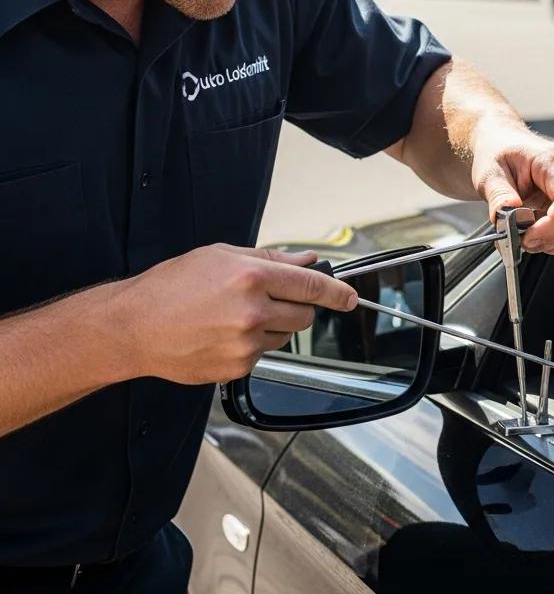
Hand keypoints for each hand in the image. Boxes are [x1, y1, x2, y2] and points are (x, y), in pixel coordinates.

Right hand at [119, 244, 357, 383]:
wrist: (133, 327)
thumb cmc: (172, 285)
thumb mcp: (222, 256)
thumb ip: (272, 258)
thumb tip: (308, 260)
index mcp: (252, 276)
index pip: (312, 285)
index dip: (337, 292)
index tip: (350, 298)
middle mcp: (253, 311)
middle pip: (305, 315)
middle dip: (298, 307)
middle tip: (270, 299)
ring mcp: (245, 344)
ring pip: (284, 337)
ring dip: (273, 326)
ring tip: (234, 316)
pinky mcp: (236, 369)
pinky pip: (262, 355)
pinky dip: (252, 345)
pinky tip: (223, 335)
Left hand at [472, 126, 553, 256]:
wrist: (505, 144)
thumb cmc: (499, 154)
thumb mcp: (488, 173)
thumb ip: (500, 197)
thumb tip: (516, 219)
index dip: (553, 227)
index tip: (528, 238)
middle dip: (551, 239)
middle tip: (522, 240)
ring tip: (531, 234)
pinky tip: (542, 230)